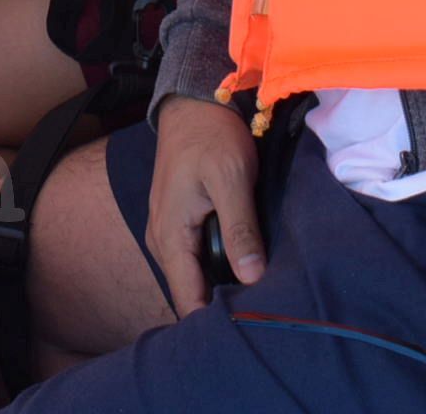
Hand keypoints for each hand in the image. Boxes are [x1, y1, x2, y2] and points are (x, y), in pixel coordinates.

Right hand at [144, 97, 262, 313]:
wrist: (193, 100)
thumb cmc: (211, 135)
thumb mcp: (231, 178)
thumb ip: (240, 229)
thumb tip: (251, 278)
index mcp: (169, 236)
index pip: (187, 300)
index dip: (214, 319)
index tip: (249, 325)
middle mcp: (162, 240)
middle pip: (191, 291)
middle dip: (222, 304)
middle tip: (263, 309)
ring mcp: (168, 230)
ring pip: (195, 274)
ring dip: (222, 283)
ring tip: (259, 290)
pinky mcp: (180, 220)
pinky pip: (196, 256)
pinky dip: (218, 263)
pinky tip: (245, 263)